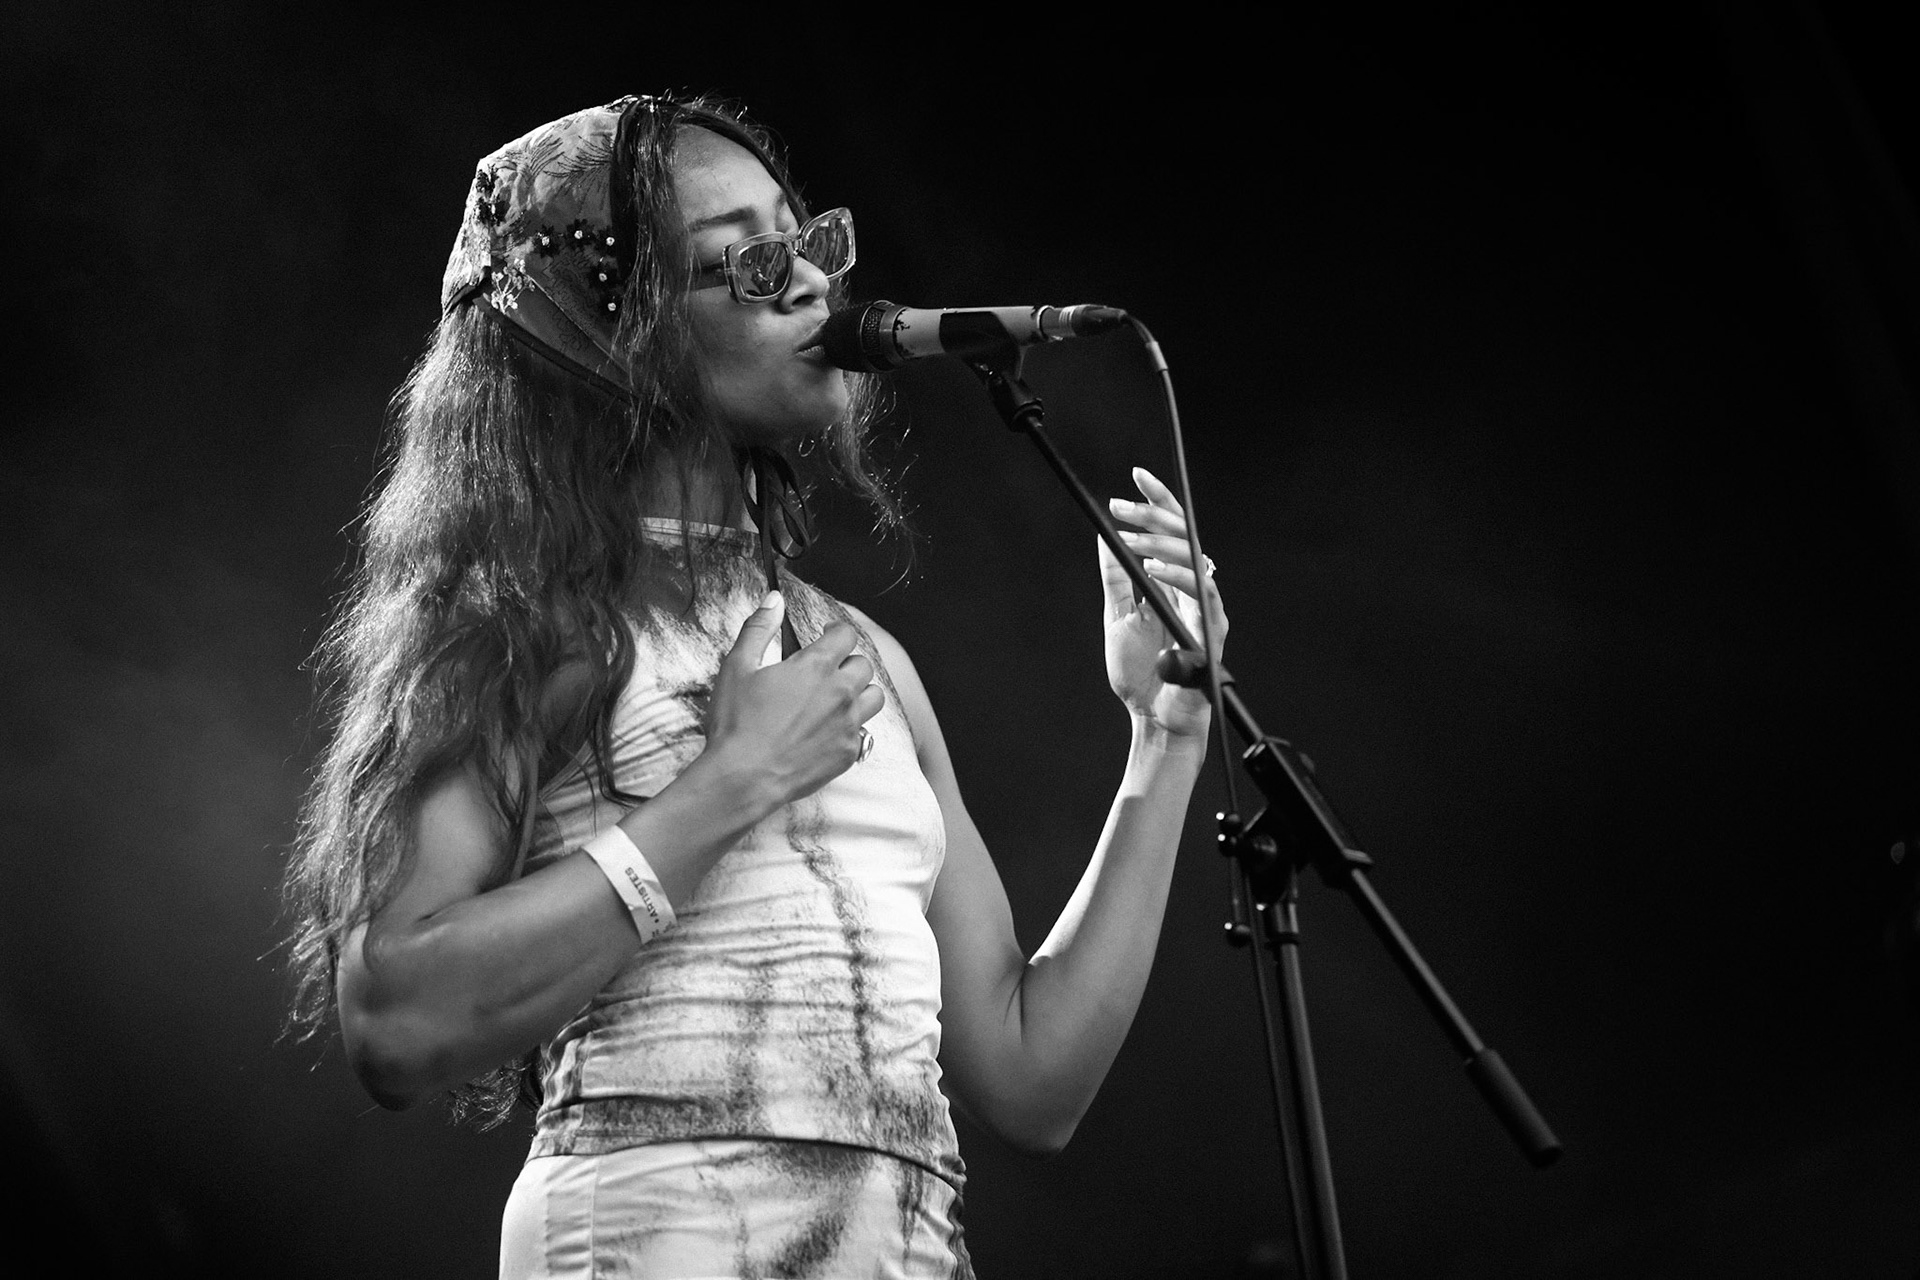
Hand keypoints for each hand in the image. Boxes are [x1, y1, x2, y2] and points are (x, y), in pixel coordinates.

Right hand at [702, 592, 885, 809]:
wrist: (744, 777)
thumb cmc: (737, 723)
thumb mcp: (738, 667)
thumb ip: (758, 629)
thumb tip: (774, 601)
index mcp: (816, 667)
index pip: (846, 635)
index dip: (837, 631)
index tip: (828, 635)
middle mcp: (840, 692)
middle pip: (864, 665)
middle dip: (848, 661)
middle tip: (829, 669)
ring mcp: (848, 724)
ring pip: (874, 697)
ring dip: (860, 692)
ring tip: (838, 697)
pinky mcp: (849, 752)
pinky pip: (865, 732)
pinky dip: (852, 726)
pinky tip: (830, 729)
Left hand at [1102, 467, 1228, 738]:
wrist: (1153, 718)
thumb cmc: (1141, 674)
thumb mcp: (1119, 616)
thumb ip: (1117, 579)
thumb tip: (1105, 538)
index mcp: (1174, 582)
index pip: (1172, 531)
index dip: (1158, 501)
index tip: (1136, 476)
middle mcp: (1194, 589)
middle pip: (1185, 535)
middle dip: (1153, 515)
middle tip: (1120, 507)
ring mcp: (1205, 607)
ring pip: (1194, 557)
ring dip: (1158, 544)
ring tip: (1129, 540)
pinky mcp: (1212, 629)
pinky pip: (1201, 592)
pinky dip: (1176, 576)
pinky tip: (1151, 569)